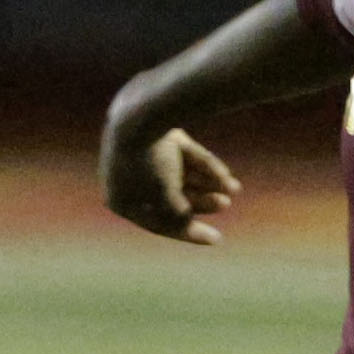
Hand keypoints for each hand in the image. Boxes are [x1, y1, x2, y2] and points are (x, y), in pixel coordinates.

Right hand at [100, 96, 240, 245]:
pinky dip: (202, 164)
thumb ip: (176, 218)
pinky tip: (225, 175)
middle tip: (225, 205)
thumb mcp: (166, 201)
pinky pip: (182, 154)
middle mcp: (127, 176)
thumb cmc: (150, 165)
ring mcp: (141, 152)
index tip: (216, 238)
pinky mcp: (157, 132)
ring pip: (180, 174)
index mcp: (119, 198)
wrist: (142, 115)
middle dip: (201, 202)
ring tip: (234, 189)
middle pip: (170, 196)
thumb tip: (186, 221)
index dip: (189, 233)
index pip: (157, 222)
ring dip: (207, 184)